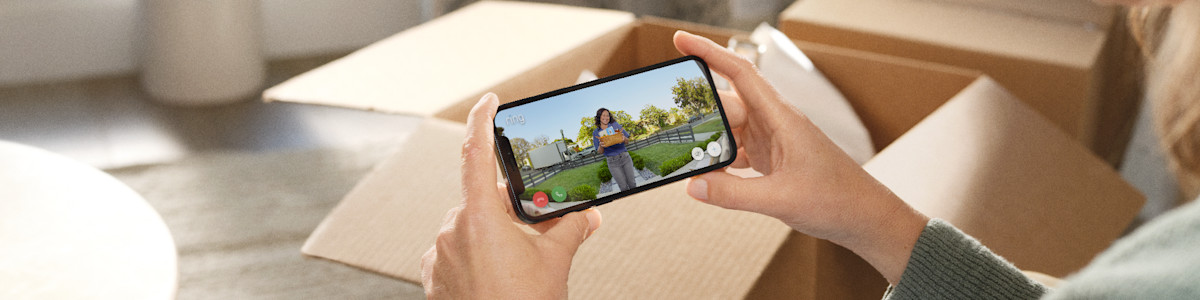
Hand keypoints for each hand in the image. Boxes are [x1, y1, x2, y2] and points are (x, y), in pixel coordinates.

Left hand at [420, 93, 602, 298]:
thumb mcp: (556, 262)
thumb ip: (572, 228)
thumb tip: (588, 214)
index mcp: (479, 218)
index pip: (475, 154)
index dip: (481, 121)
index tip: (489, 102)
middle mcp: (452, 231)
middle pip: (483, 198)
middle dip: (511, 206)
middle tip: (540, 222)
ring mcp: (439, 255)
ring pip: (470, 227)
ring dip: (495, 233)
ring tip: (521, 261)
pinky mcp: (434, 277)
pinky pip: (456, 251)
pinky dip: (478, 254)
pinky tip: (499, 275)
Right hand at [674, 31, 928, 283]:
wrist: (865, 217)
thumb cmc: (836, 200)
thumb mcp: (781, 199)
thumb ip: (734, 194)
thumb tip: (693, 185)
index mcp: (782, 118)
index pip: (740, 73)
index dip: (709, 53)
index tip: (680, 41)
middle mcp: (776, 122)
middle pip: (728, 104)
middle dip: (700, 112)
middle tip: (674, 125)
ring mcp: (773, 140)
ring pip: (730, 129)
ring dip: (709, 140)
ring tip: (685, 153)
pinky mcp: (773, 159)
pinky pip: (738, 150)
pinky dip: (721, 159)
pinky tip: (708, 174)